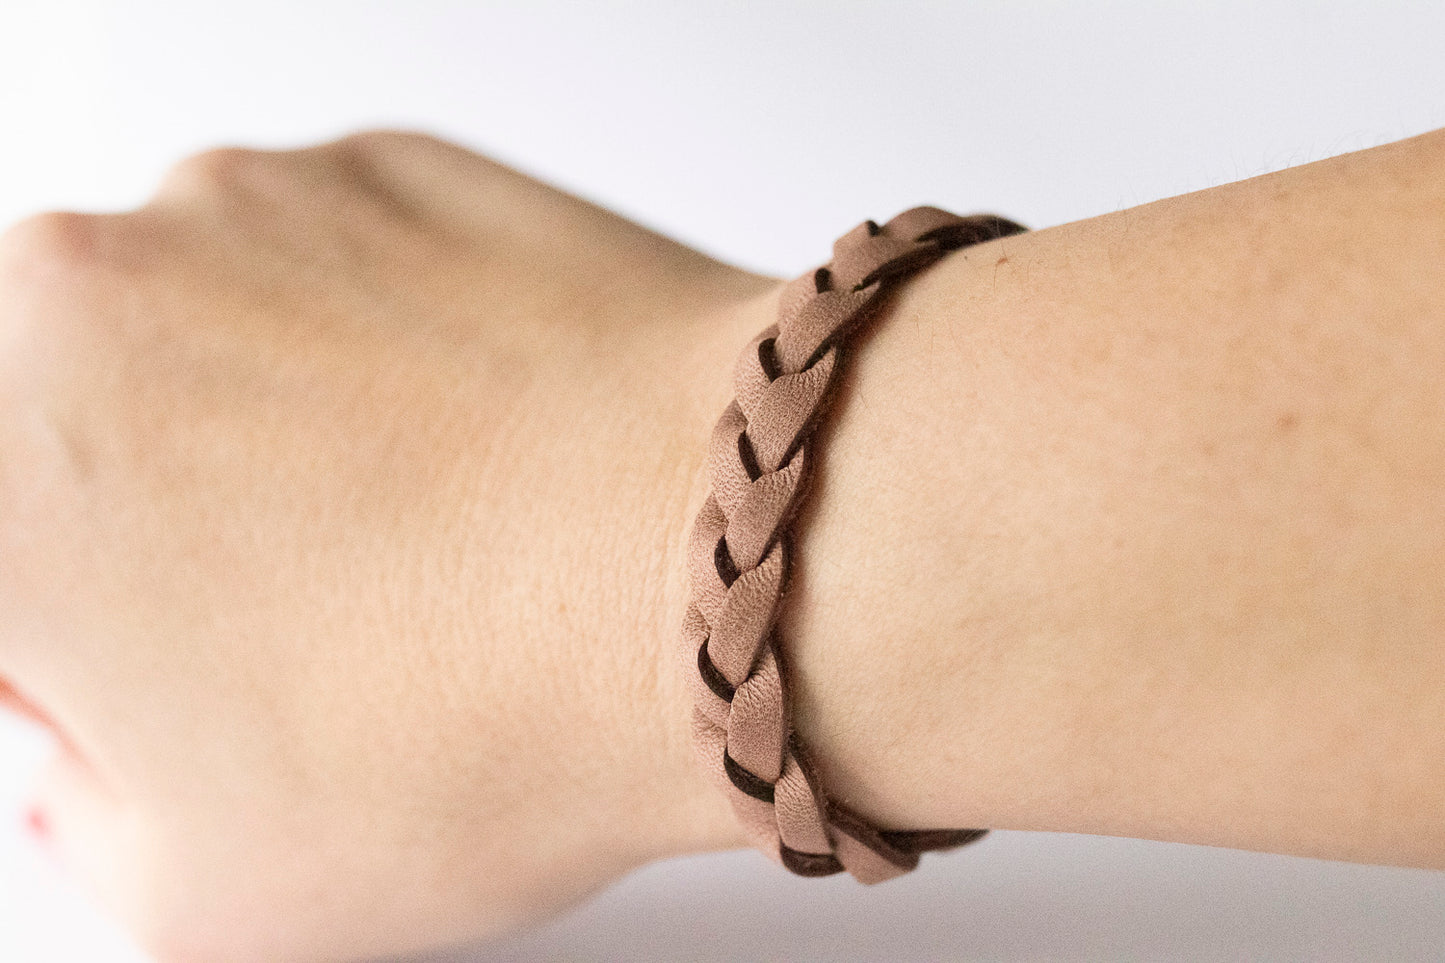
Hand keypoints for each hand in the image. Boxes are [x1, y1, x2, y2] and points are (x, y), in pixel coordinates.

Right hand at [0, 129, 768, 962]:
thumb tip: (103, 745)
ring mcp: (246, 205)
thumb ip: (95, 811)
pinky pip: (336, 266)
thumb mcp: (216, 889)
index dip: (68, 629)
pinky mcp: (386, 167)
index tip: (146, 658)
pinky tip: (478, 437)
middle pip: (75, 425)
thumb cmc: (487, 717)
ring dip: (273, 421)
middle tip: (302, 603)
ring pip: (205, 331)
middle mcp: (78, 296)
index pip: (2, 562)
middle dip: (154, 516)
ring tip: (420, 523)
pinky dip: (379, 343)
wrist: (722, 563)